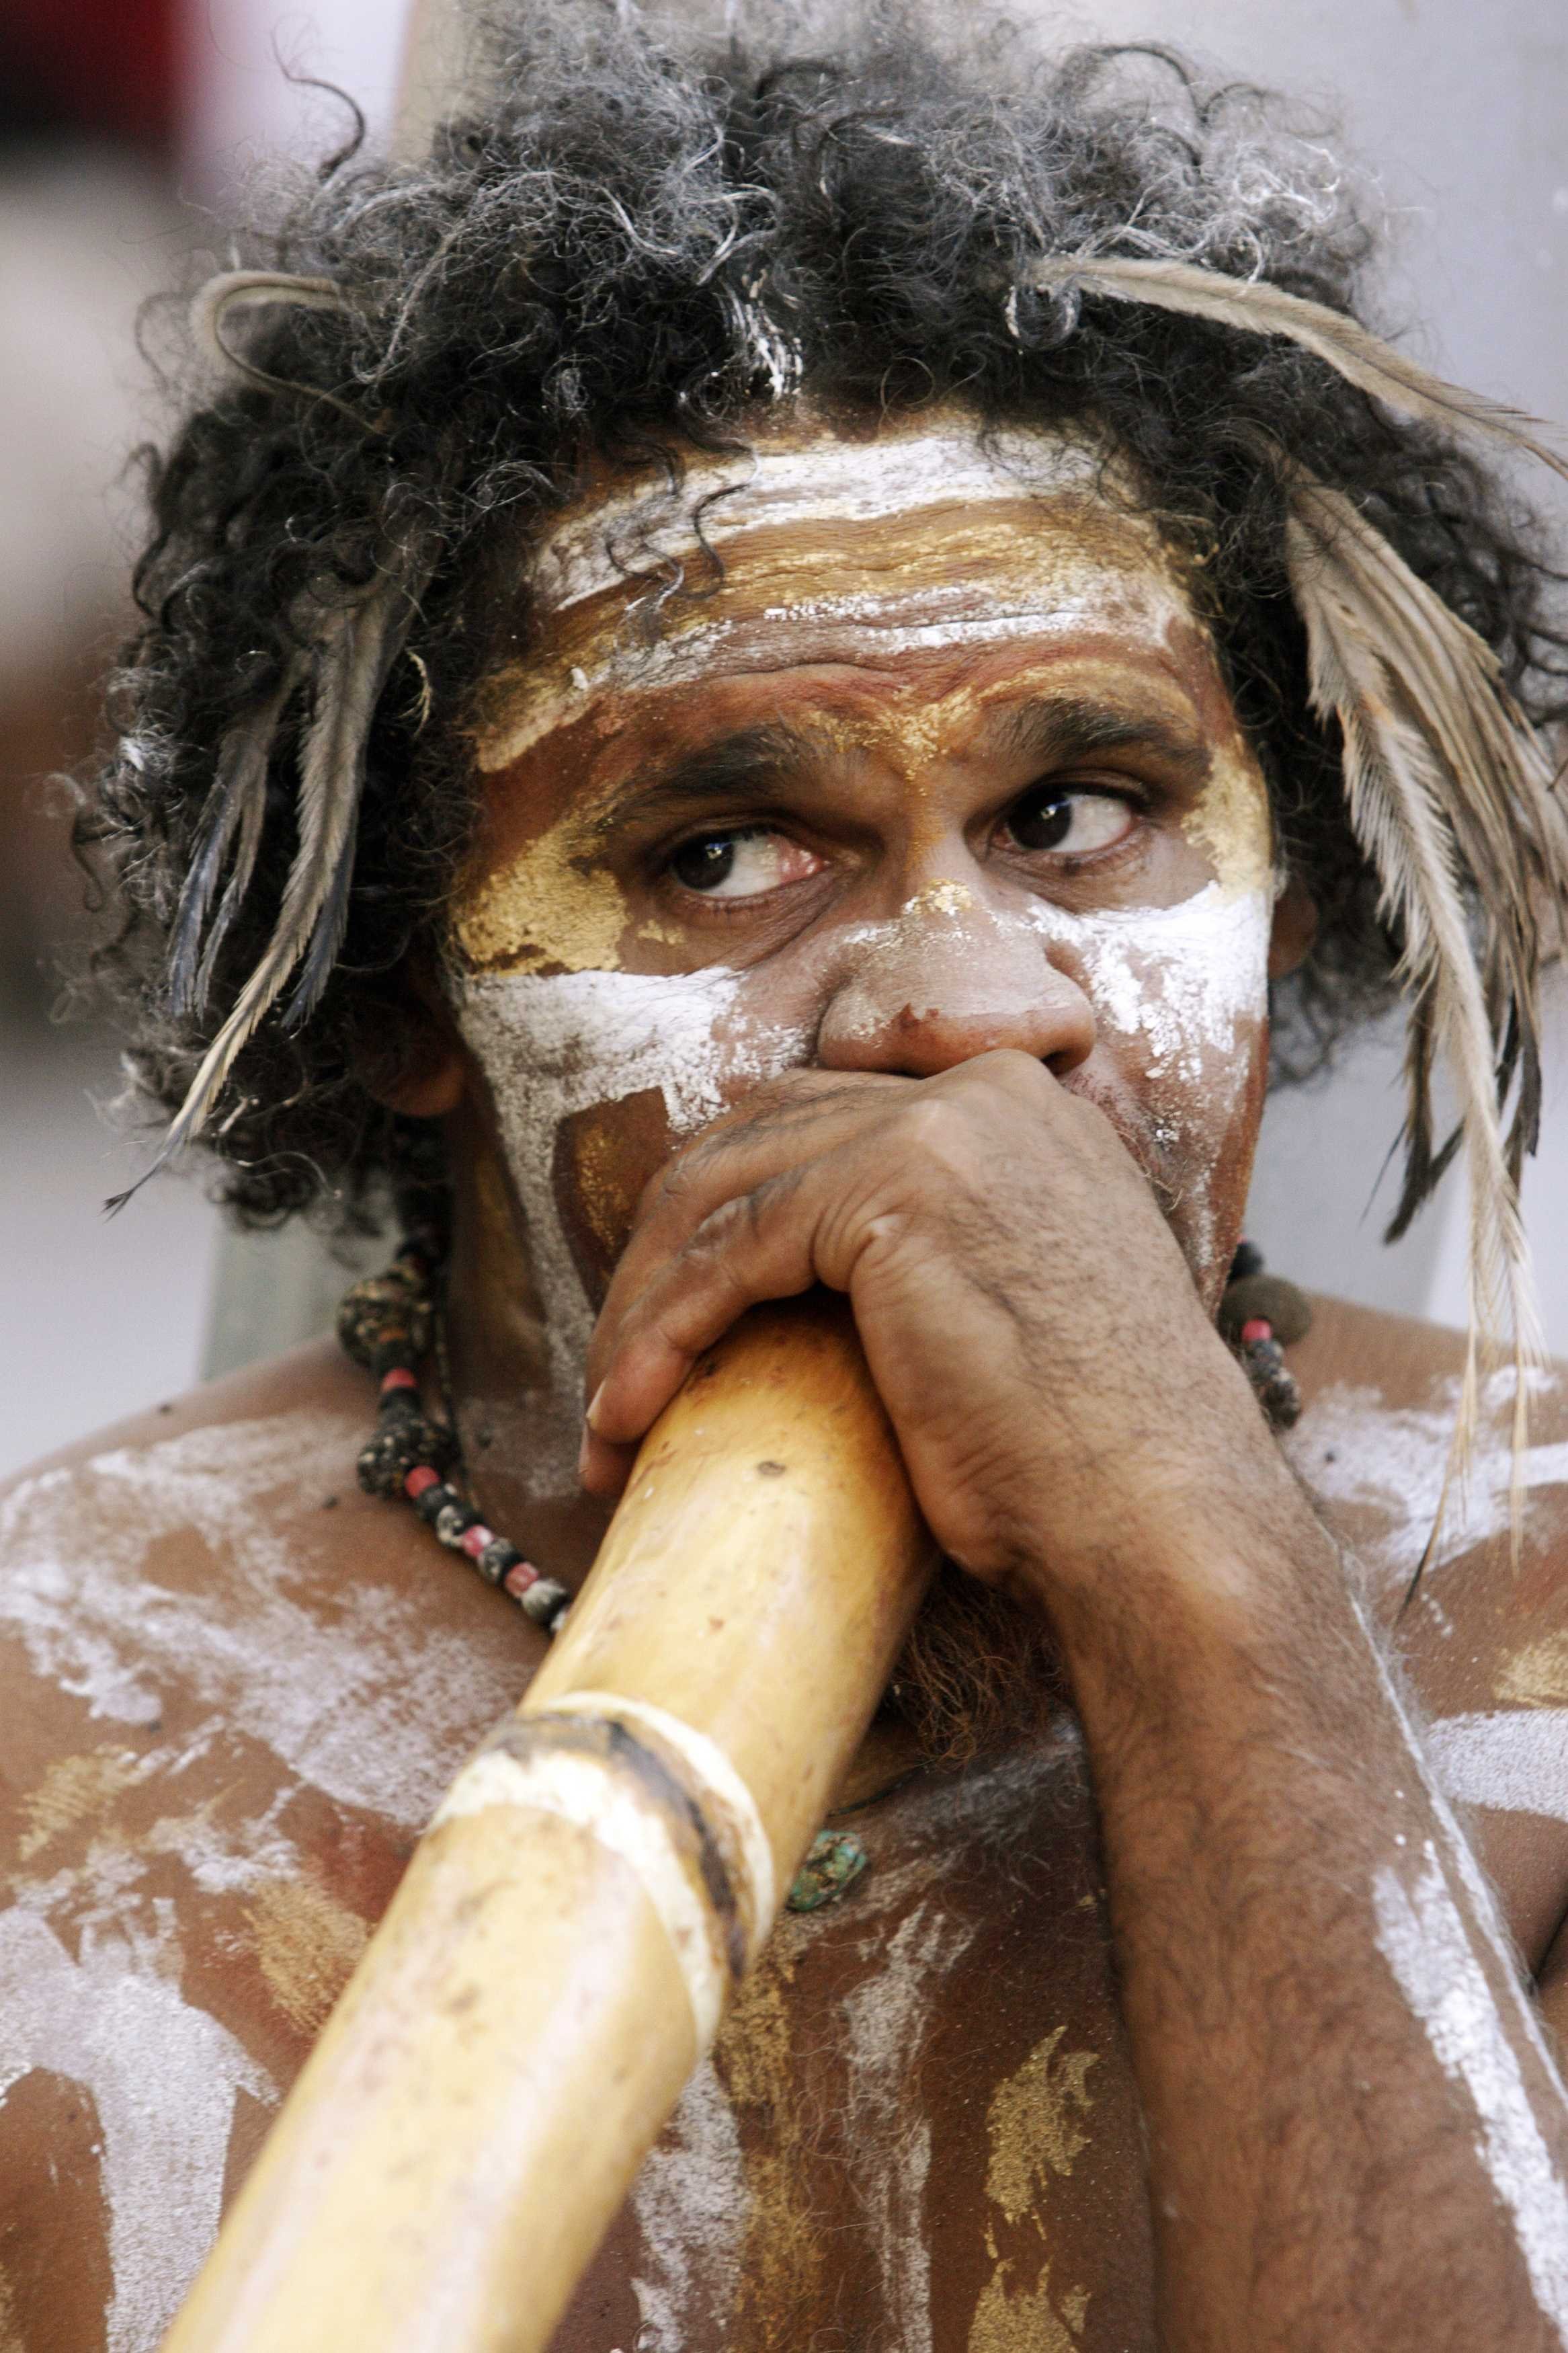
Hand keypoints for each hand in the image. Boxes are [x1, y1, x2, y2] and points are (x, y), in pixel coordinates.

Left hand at [581, 1051, 1279, 1602]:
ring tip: (606, 1415)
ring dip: (640, 1310)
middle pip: (751, 1142)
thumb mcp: (1003, 1316)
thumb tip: (800, 1297)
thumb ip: (924, 1260)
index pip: (815, 1124)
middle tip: (618, 1374)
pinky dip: (656, 1335)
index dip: (722, 1214)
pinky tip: (622, 1415)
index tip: (668, 1320)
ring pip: (720, 1194)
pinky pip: (726, 1252)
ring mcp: (944, 1126)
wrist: (1158, 1523)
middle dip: (660, 1259)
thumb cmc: (1086, 1465)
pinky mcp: (895, 1188)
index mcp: (1016, 1114)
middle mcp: (984, 1094)